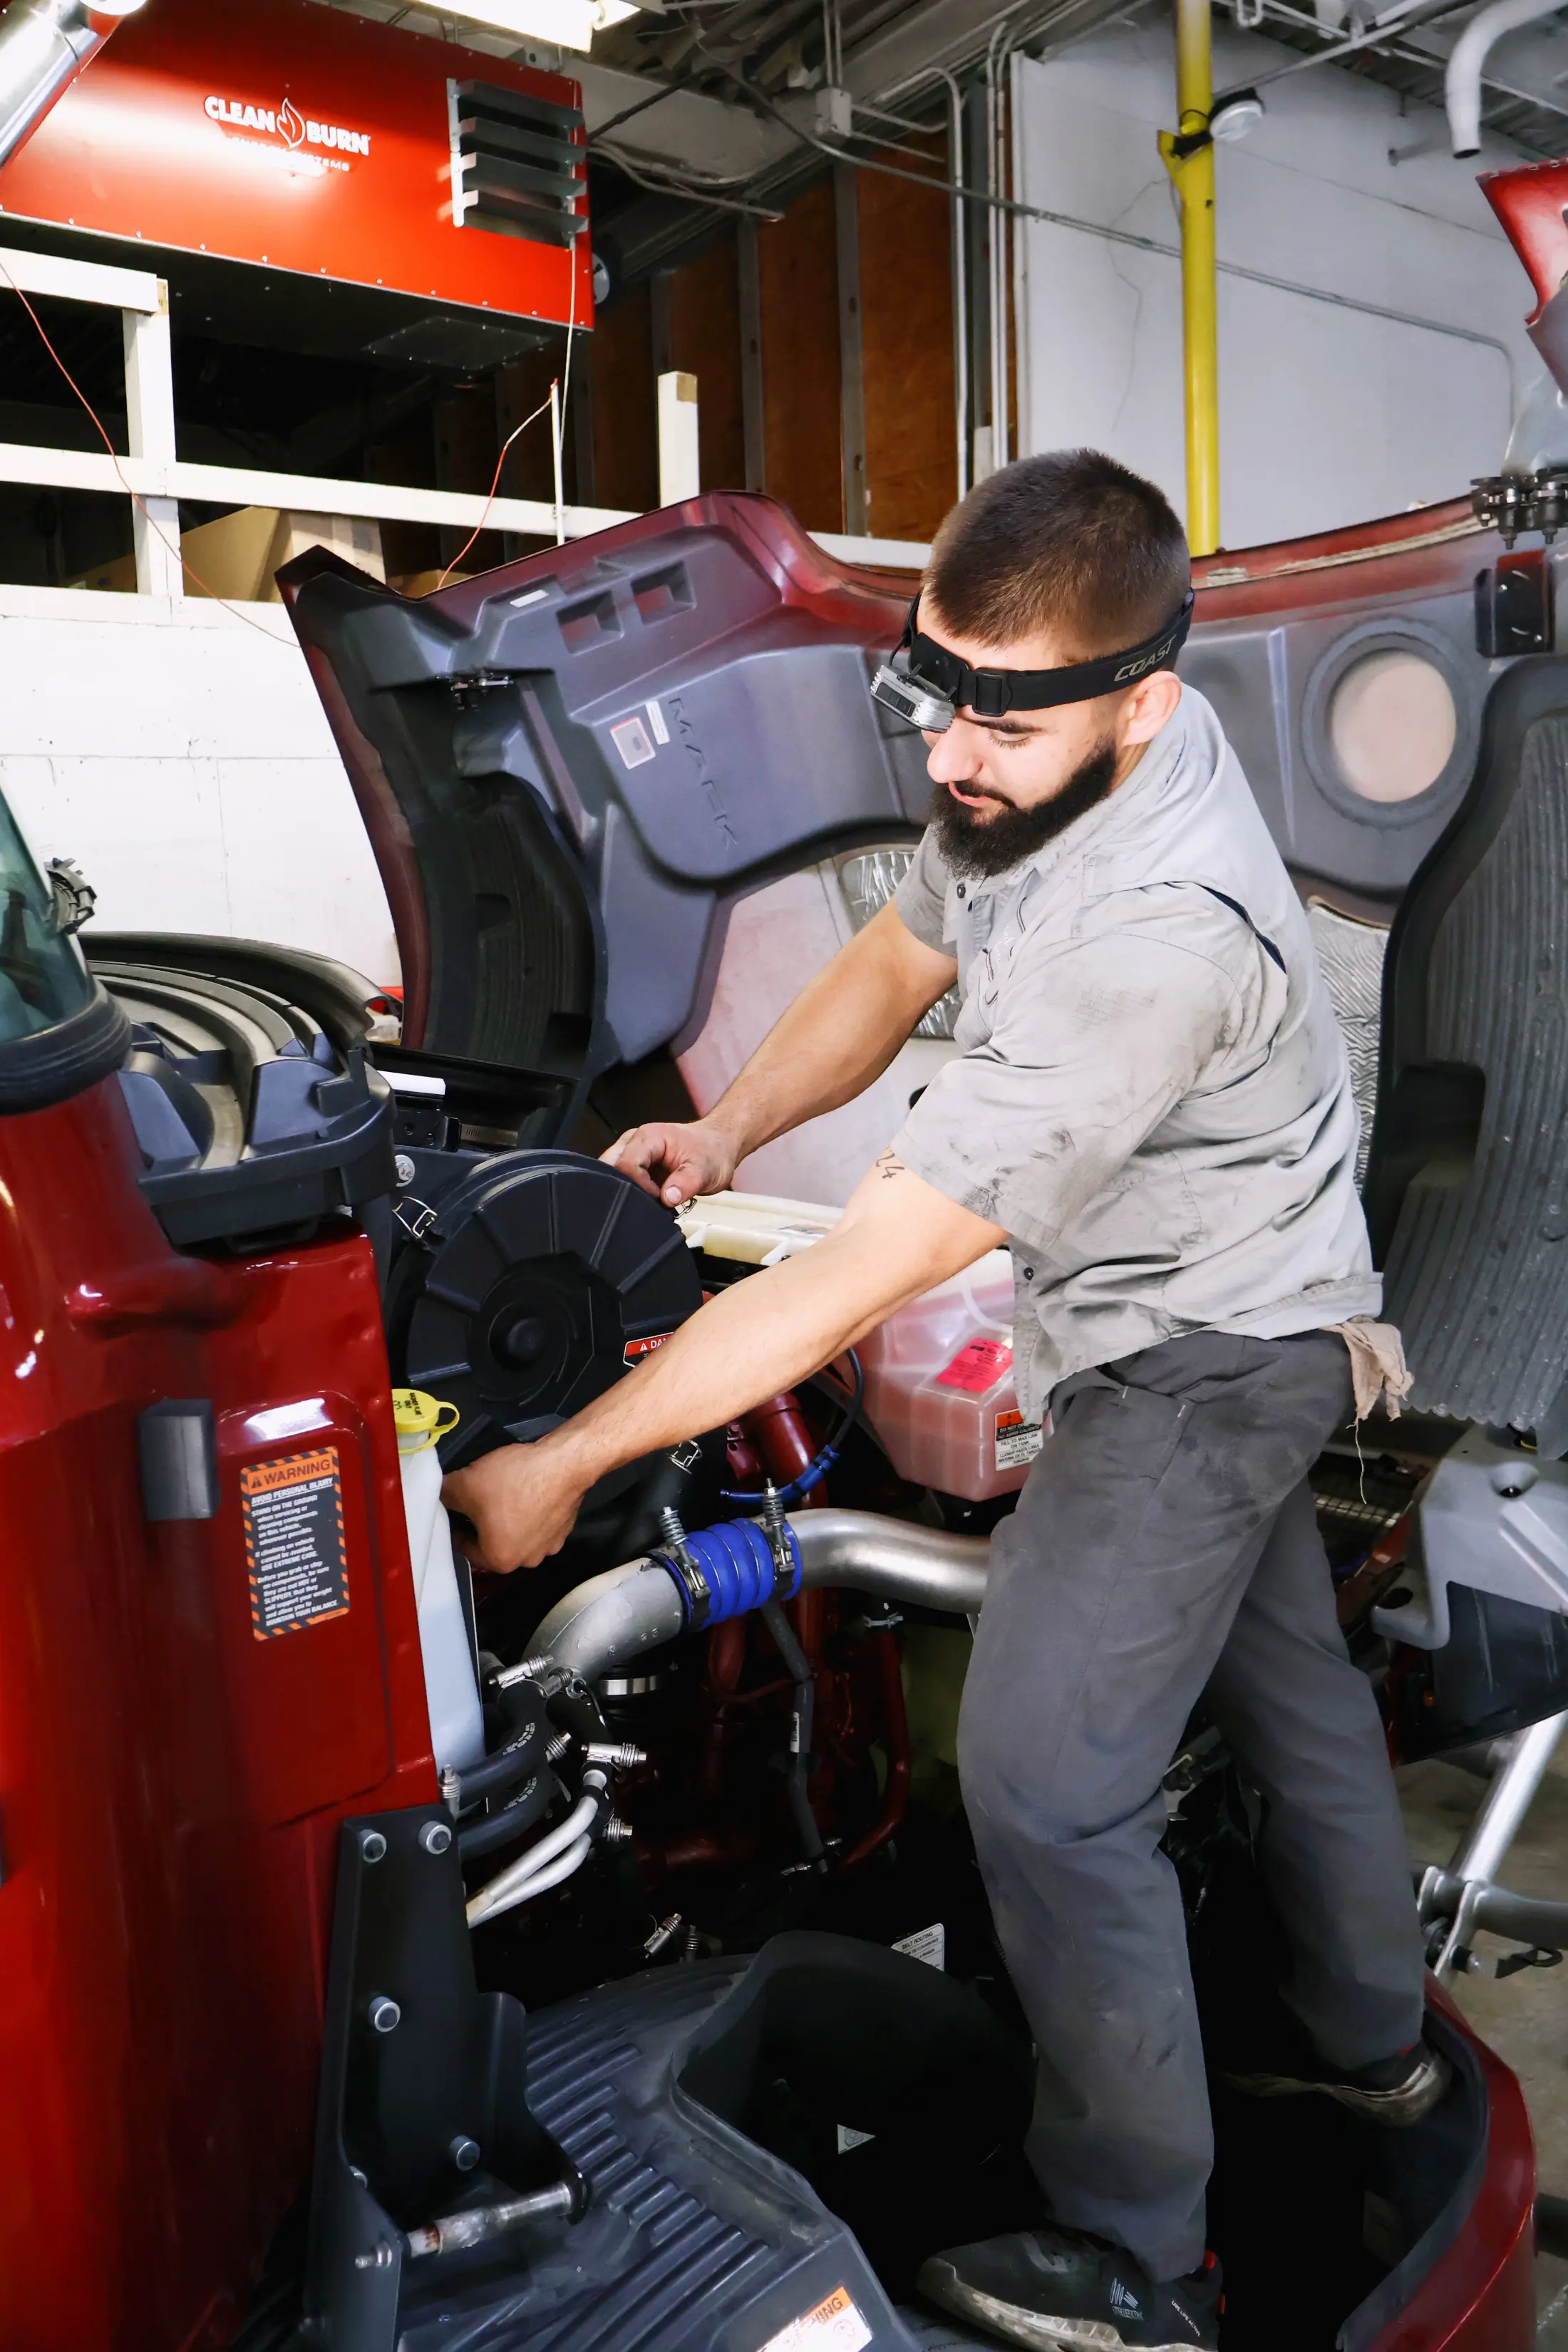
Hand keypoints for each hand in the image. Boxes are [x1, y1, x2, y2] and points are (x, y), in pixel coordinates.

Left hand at [442, 1437, 590, 1572]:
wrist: (564, 1463)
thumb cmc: (514, 1480)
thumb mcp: (465, 1484)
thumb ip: (443, 1495)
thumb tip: (438, 1496)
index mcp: (499, 1559)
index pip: (463, 1545)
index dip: (454, 1522)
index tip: (454, 1504)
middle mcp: (526, 1561)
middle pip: (491, 1541)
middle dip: (481, 1521)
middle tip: (477, 1494)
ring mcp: (549, 1546)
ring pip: (515, 1532)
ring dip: (507, 1517)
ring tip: (503, 1490)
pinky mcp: (564, 1529)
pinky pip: (537, 1524)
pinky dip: (529, 1512)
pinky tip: (526, 1490)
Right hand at [601, 1115, 739, 1207]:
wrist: (717, 1147)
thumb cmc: (712, 1152)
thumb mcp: (705, 1170)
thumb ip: (686, 1183)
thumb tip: (668, 1198)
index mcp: (648, 1137)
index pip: (626, 1164)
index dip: (640, 1186)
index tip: (660, 1196)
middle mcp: (633, 1141)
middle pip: (611, 1168)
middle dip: (626, 1189)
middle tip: (651, 1200)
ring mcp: (631, 1153)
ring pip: (613, 1175)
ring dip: (629, 1191)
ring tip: (653, 1197)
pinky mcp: (634, 1165)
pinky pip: (622, 1180)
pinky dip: (633, 1192)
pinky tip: (650, 1197)